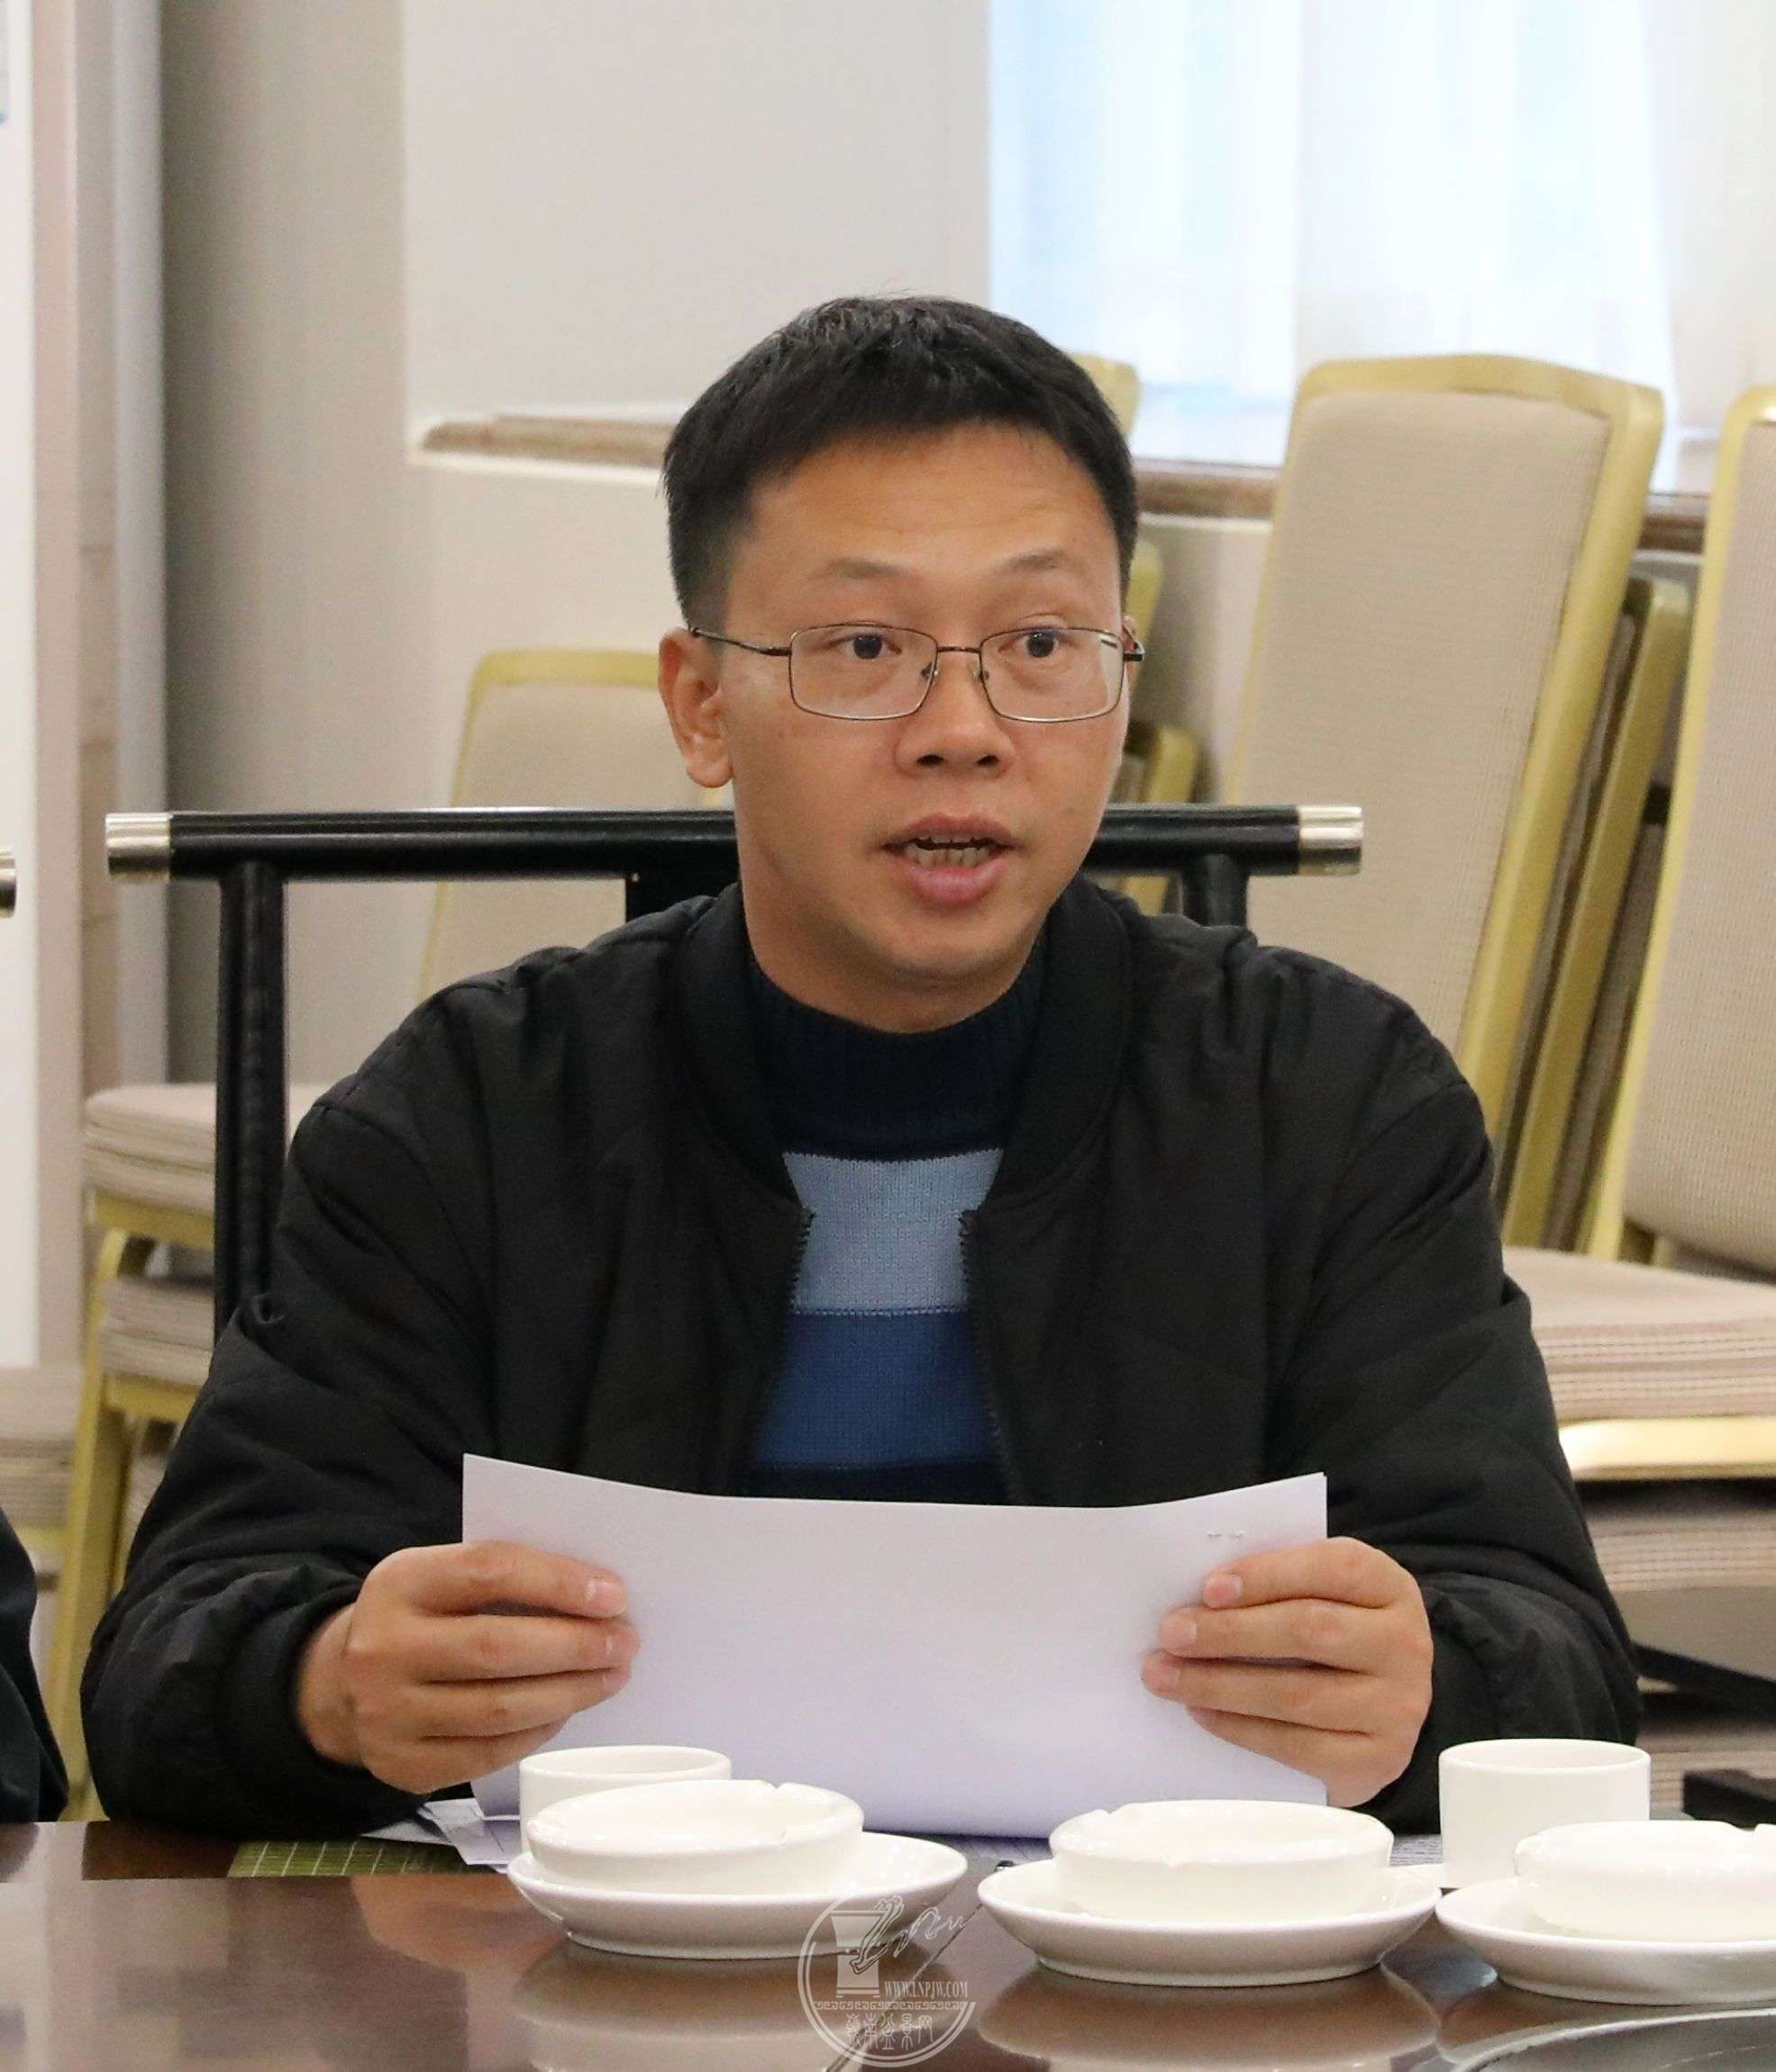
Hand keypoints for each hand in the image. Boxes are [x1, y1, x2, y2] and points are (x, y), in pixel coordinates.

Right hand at [295, 1541, 637, 1794]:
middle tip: (625, 1642)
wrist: (339, 1683)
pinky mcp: (401, 1766)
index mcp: (401, 1581)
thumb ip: (502, 1578)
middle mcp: (384, 1648)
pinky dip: (537, 1731)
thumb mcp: (440, 1577)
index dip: (558, 1583)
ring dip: (570, 1692)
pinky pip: (487, 1753)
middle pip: (498, 1648)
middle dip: (576, 1646)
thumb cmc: (420, 1617)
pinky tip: (566, 1710)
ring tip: (611, 1676)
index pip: (490, 1571)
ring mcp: (387, 1714)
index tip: (614, 1595)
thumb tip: (596, 1598)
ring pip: (499, 1708)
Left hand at [1141, 1537, 1432, 1806]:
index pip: (1334, 1569)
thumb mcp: (1322, 1592)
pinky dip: (1241, 1729)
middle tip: (1172, 1634)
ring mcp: (1398, 1709)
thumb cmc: (1334, 1631)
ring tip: (1168, 1677)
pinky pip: (1299, 1747)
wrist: (1381, 1703)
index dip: (1269, 1575)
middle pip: (1311, 1631)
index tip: (1209, 1589)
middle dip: (1230, 1633)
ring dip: (1221, 1685)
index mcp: (1389, 1586)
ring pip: (1299, 1695)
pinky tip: (1203, 1712)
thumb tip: (1199, 1597)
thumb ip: (1277, 1583)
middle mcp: (1405, 1645)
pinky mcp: (1378, 1761)